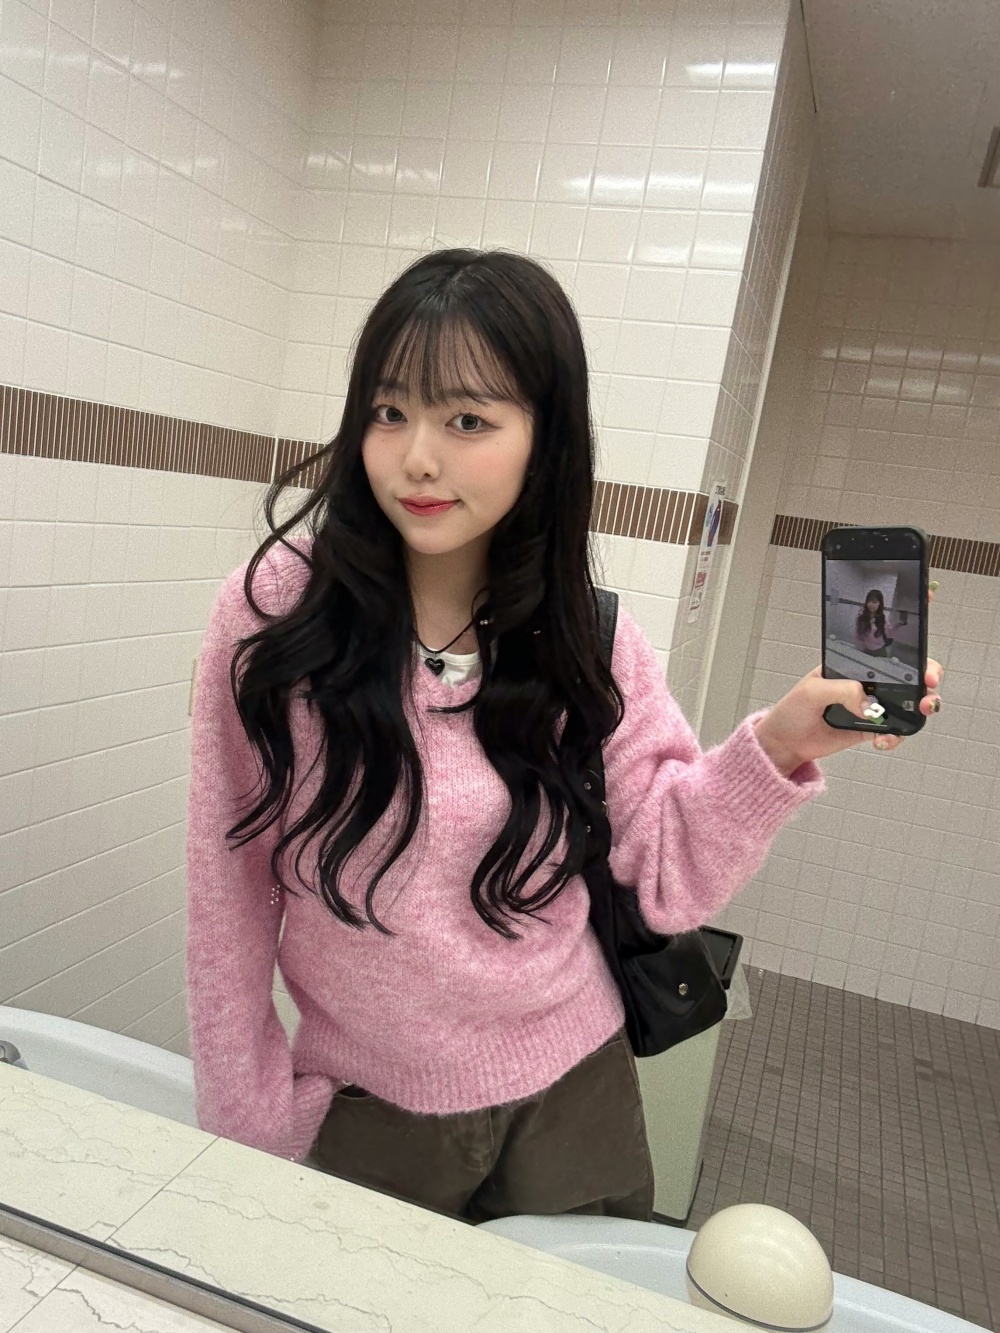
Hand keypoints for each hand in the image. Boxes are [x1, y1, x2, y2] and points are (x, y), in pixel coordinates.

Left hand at [754, 660, 942, 774]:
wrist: (785, 743)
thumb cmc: (792, 711)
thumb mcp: (812, 691)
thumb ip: (841, 691)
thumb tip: (868, 703)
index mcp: (853, 665)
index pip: (885, 648)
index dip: (910, 647)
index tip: (923, 658)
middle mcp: (867, 682)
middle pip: (908, 675)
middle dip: (926, 677)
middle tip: (928, 687)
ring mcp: (871, 705)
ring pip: (908, 702)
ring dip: (920, 707)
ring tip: (919, 712)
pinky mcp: (871, 728)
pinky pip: (895, 730)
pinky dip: (896, 736)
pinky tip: (882, 740)